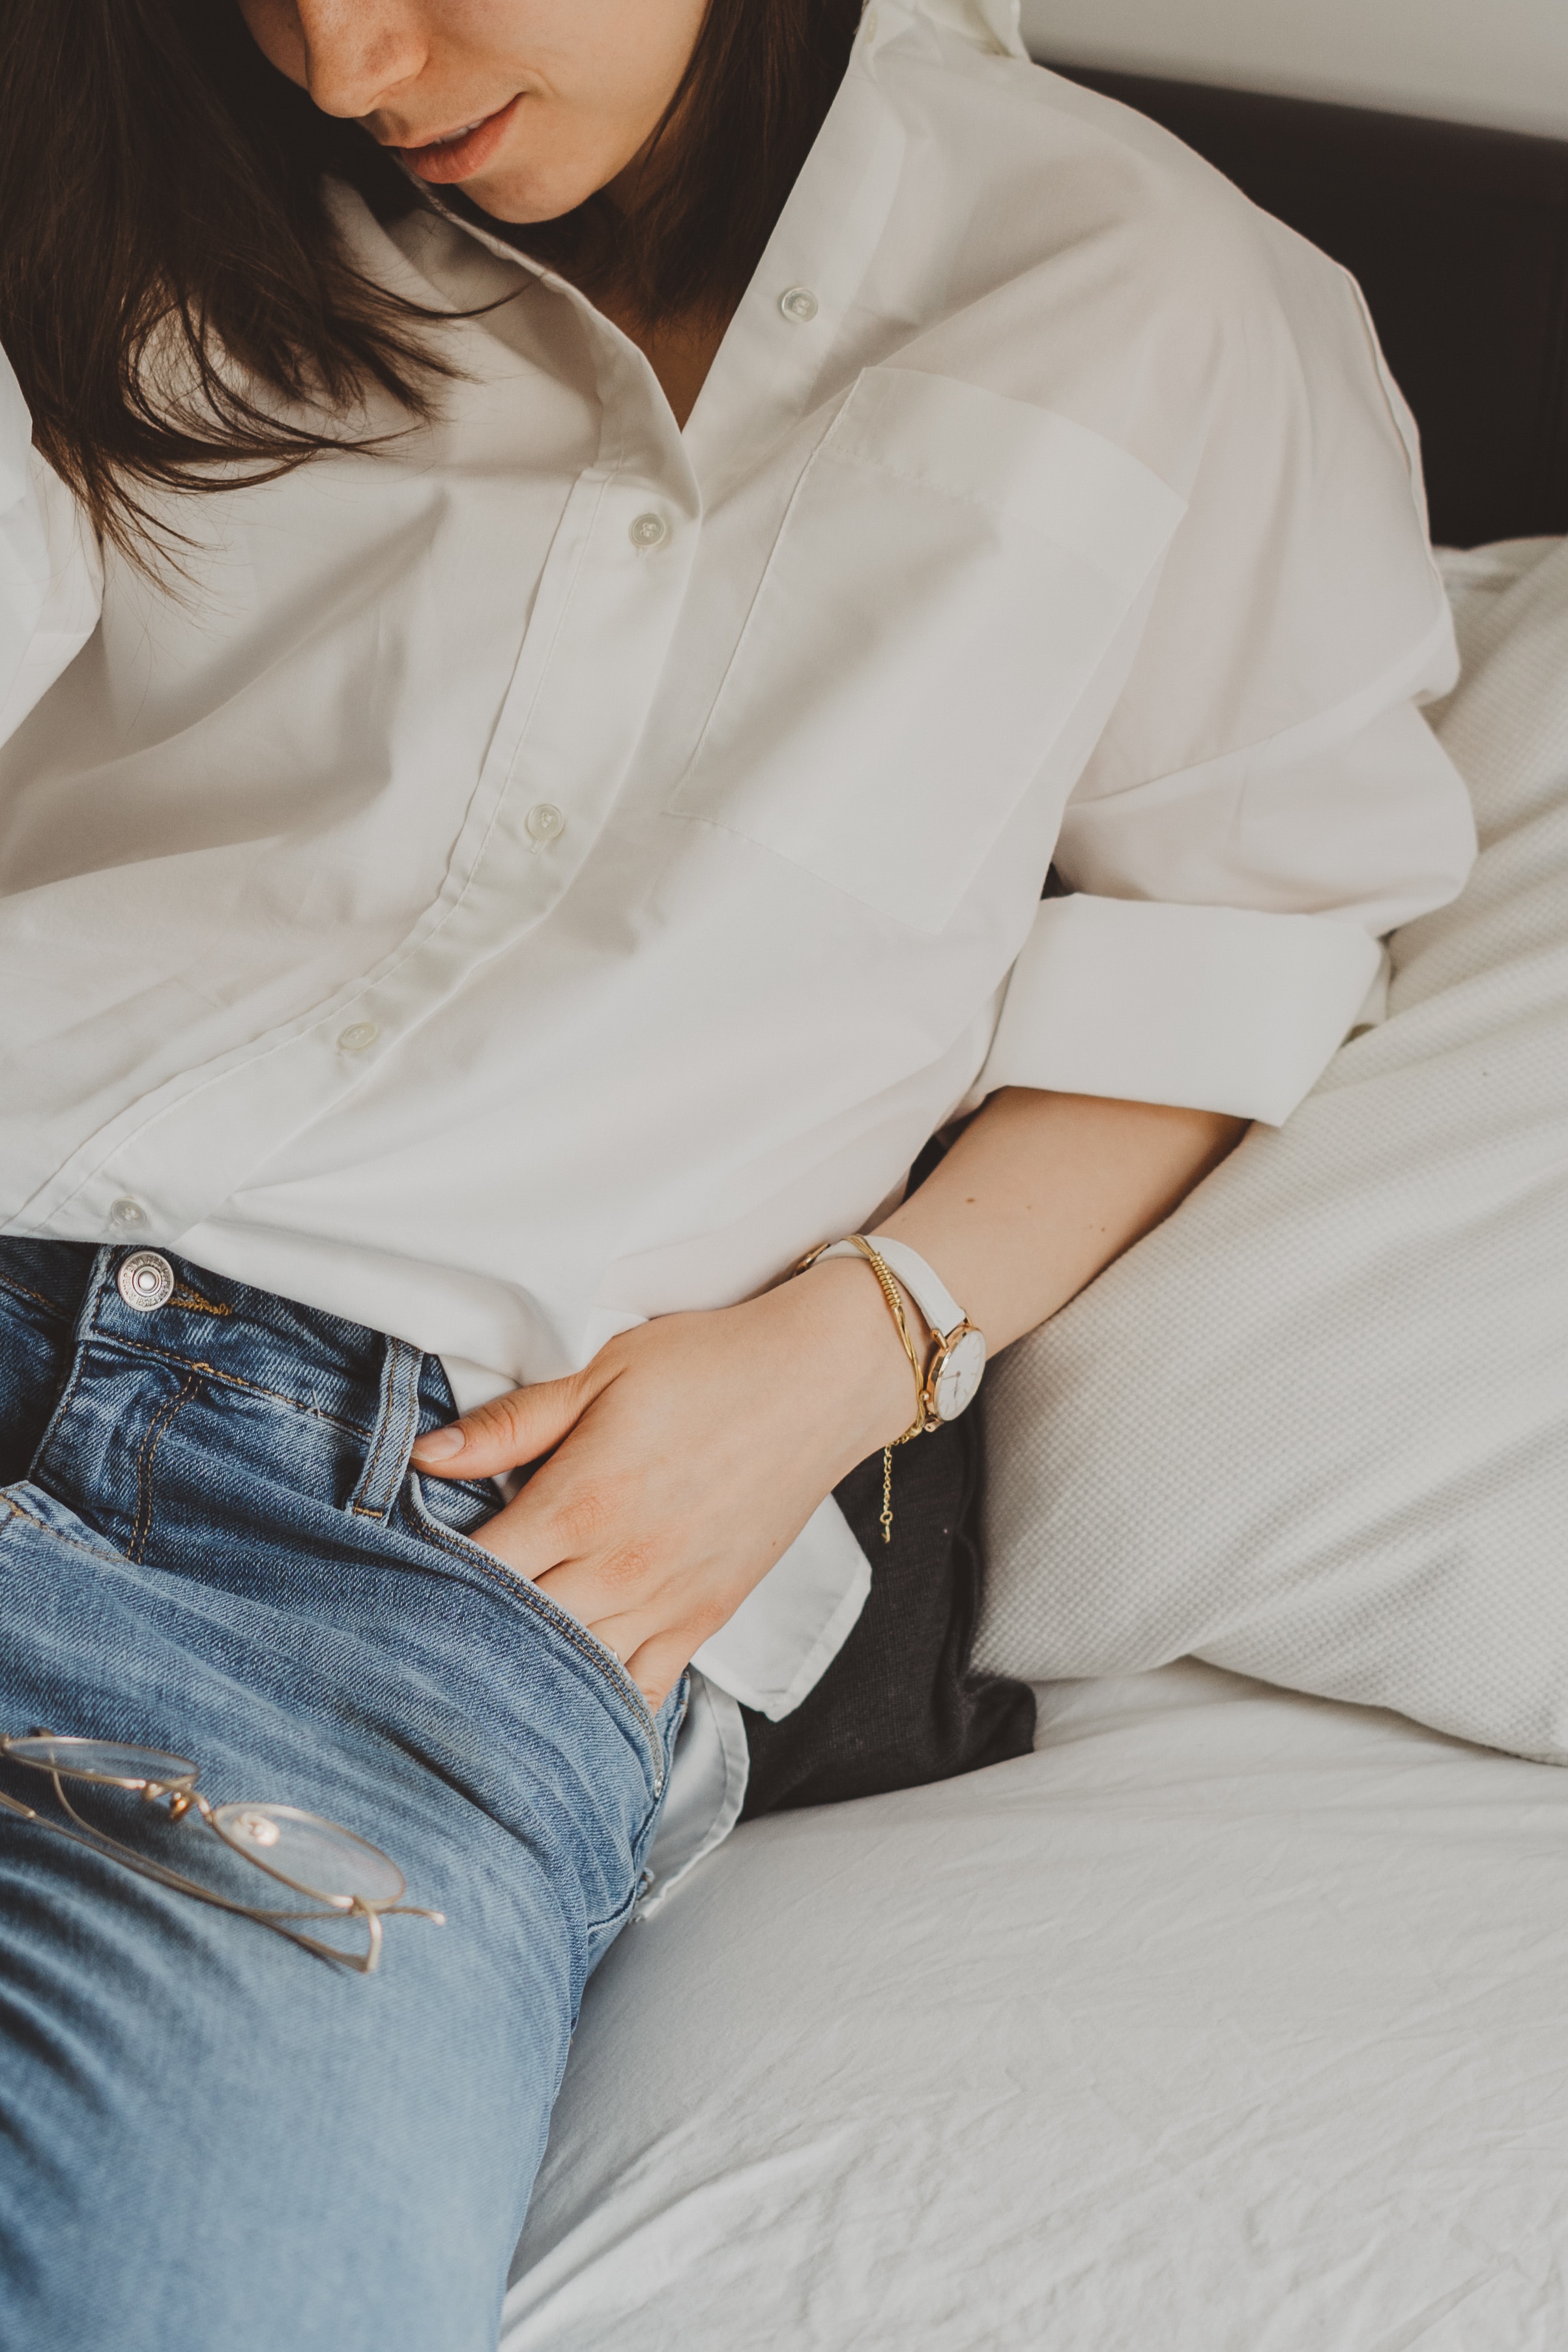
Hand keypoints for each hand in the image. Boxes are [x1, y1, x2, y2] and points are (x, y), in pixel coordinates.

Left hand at [409, 1261, 915, 1711]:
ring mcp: (665, 1601)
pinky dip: (598, 1703)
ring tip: (475, 1676)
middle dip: (463, 1636)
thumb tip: (427, 1456)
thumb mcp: (604, 1372)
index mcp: (581, 1501)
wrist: (820, 1383)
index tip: (394, 1580)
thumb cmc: (710, 1366)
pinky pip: (639, 1690)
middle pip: (514, 1633)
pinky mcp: (703, 1620)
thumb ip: (515, 1423)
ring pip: (570, 1673)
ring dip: (523, 1675)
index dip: (429, 1579)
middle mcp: (619, 1566)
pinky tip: (562, 1705)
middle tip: (414, 1641)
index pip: (478, 1570)